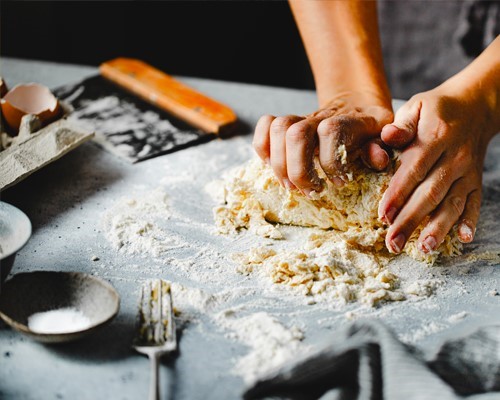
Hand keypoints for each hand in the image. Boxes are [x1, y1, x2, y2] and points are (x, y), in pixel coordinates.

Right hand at [252, 92, 393, 195]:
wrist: (356, 105)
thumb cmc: (369, 130)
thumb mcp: (382, 139)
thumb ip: (380, 149)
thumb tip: (378, 160)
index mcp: (348, 121)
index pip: (330, 132)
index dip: (332, 161)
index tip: (339, 182)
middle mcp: (320, 118)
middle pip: (296, 133)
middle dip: (298, 169)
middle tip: (310, 191)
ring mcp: (301, 119)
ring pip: (278, 128)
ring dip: (279, 163)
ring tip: (291, 185)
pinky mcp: (286, 124)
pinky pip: (265, 126)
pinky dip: (262, 147)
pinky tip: (273, 166)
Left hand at [378, 87, 495, 253]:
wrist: (476, 106)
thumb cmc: (436, 109)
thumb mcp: (417, 106)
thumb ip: (401, 124)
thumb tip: (388, 136)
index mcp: (436, 137)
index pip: (414, 169)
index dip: (398, 194)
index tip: (383, 215)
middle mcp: (455, 157)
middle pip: (431, 193)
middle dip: (411, 220)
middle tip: (393, 242)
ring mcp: (468, 171)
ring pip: (453, 203)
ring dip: (438, 227)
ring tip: (423, 249)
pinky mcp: (476, 180)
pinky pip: (475, 203)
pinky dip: (470, 221)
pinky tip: (462, 238)